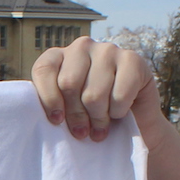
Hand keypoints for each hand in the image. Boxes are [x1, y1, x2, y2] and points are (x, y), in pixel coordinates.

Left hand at [30, 38, 155, 141]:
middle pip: (69, 83)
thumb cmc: (91, 118)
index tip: (57, 122)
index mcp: (58, 56)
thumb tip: (47, 118)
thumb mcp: (65, 111)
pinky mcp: (133, 59)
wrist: (135, 122)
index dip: (49, 99)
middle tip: (83, 132)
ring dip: (98, 118)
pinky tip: (119, 112)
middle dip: (76, 115)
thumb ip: (53, 107)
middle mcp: (82, 47)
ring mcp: (108, 50)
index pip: (44, 70)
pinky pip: (119, 95)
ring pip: (94, 93)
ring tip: (100, 128)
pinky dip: (118, 112)